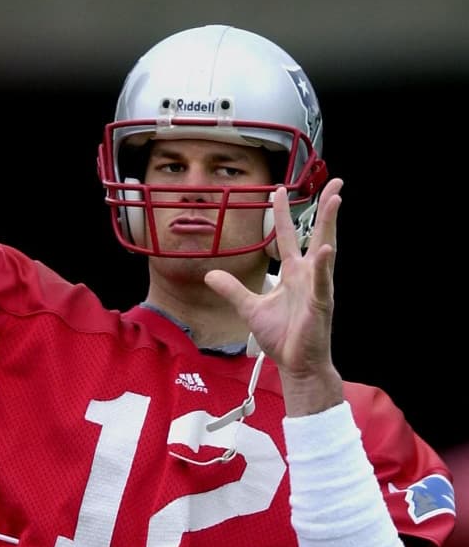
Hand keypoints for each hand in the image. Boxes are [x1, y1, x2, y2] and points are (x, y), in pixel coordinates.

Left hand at [205, 178, 343, 412]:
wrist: (295, 364)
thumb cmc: (281, 337)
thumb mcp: (249, 307)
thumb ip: (232, 289)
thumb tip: (210, 275)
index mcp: (293, 274)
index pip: (286, 236)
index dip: (282, 213)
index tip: (279, 189)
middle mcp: (307, 275)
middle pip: (316, 233)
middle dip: (325, 208)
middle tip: (334, 182)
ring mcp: (317, 287)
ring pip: (325, 250)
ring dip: (330, 225)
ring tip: (335, 201)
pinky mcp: (320, 304)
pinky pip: (322, 282)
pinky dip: (322, 266)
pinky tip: (325, 249)